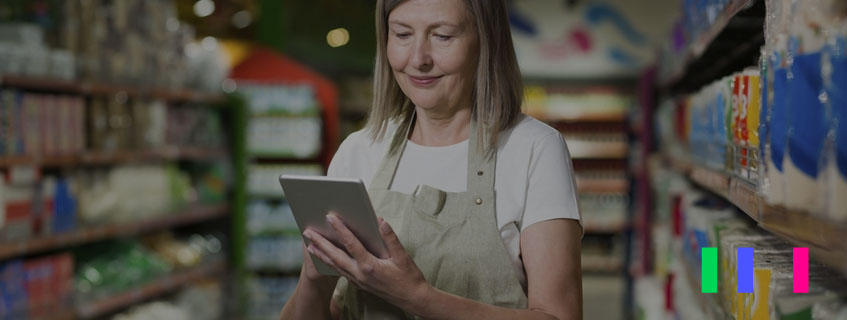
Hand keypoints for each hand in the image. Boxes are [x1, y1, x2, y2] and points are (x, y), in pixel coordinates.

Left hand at [302, 214, 430, 310]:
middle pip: (335, 256)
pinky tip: (326, 257)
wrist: (412, 299)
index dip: (340, 229)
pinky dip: (331, 263)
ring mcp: (358, 281)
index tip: (330, 217)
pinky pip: (341, 271)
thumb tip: (381, 222)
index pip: (351, 244)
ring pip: (335, 266)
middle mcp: (360, 274)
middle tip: (307, 232)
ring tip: (310, 244)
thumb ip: (390, 238)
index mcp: (370, 266)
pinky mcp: (359, 284)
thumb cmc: (409, 278)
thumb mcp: (402, 257)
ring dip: (322, 254)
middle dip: (320, 243)